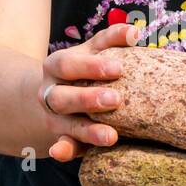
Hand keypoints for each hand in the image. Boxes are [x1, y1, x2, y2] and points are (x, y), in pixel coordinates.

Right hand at [40, 22, 138, 161]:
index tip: (119, 68)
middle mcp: (50, 93)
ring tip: (111, 136)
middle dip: (87, 99)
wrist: (56, 93)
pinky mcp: (63, 138)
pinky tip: (63, 154)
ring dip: (87, 130)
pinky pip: (63, 146)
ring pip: (65, 125)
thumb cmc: (85, 68)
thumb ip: (111, 40)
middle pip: (62, 97)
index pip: (68, 64)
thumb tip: (134, 32)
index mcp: (56, 66)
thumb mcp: (93, 51)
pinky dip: (63, 151)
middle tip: (117, 99)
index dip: (91, 67)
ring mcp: (55, 118)